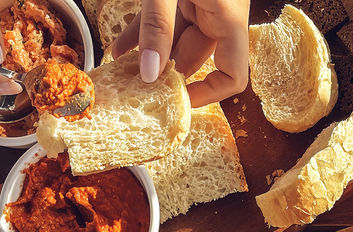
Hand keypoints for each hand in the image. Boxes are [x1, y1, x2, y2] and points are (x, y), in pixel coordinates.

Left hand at [110, 0, 249, 107]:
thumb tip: (149, 73)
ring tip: (120, 67)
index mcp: (230, 19)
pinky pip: (166, 21)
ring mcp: (202, 5)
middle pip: (195, 58)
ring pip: (175, 40)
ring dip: (148, 54)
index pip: (233, 75)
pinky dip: (145, 33)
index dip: (207, 95)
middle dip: (164, 73)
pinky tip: (121, 47)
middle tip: (134, 86)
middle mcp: (220, 16)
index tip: (177, 101)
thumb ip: (158, 26)